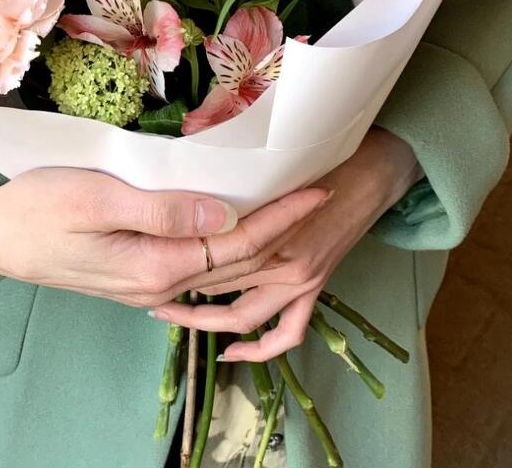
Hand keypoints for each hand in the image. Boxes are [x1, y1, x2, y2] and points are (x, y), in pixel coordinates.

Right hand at [0, 168, 330, 308]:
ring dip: (259, 239)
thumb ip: (164, 210)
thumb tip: (227, 214)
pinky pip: (196, 265)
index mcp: (155, 266)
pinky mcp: (134, 272)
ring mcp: (145, 283)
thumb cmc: (36, 207)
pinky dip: (227, 247)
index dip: (282, 217)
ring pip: (219, 266)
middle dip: (282, 230)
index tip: (319, 189)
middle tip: (319, 193)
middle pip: (237, 261)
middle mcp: (158, 283)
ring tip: (290, 209)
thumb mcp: (97, 199)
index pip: (238, 244)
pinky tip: (236, 230)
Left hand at [149, 127, 421, 359]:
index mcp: (264, 223)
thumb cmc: (316, 158)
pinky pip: (288, 332)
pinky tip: (231, 353)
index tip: (142, 251)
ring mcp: (299, 279)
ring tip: (169, 312)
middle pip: (215, 282)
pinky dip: (260, 349)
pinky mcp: (314, 288)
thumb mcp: (267, 162)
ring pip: (240, 312)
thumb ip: (229, 177)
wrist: (369, 171)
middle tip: (143, 283)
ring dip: (204, 318)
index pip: (205, 253)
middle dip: (178, 285)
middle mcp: (279, 259)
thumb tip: (183, 174)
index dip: (171, 256)